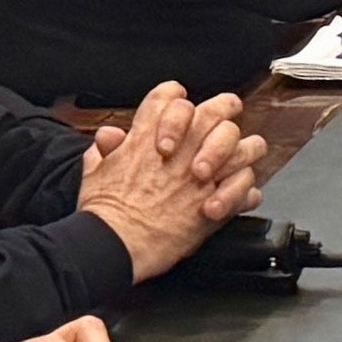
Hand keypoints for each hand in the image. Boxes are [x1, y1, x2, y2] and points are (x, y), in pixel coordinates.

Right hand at [77, 83, 260, 280]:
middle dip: (226, 108)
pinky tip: (236, 195)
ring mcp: (204, 175)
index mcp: (149, 136)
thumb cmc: (105, 214)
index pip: (169, 96)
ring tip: (239, 159)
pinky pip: (247, 185)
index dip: (177, 97)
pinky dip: (244, 190)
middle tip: (227, 115)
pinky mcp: (217, 203)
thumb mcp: (95, 172)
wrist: (118, 244)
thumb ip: (104, 149)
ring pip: (244, 146)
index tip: (182, 105)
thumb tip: (109, 136)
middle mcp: (182, 149)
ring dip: (245, 151)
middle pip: (216, 111)